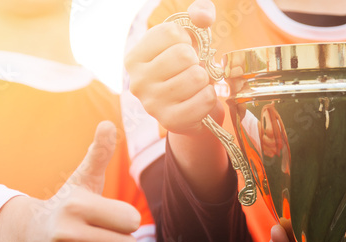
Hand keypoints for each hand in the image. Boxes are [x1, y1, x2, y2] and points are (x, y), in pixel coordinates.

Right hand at [0, 121, 141, 241]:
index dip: (126, 221)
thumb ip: (98, 154)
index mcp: (78, 206)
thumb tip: (108, 123)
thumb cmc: (66, 206)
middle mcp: (67, 234)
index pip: (132, 221)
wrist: (26, 235)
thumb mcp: (81, 180)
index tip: (110, 218)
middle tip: (103, 237)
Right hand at [124, 0, 222, 134]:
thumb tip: (202, 16)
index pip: (171, 32)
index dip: (187, 39)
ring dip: (205, 80)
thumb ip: (198, 15)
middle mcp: (137, 82)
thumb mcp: (190, 37)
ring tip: (196, 85)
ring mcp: (152, 104)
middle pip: (183, 55)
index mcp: (135, 58)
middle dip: (197, 60)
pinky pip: (205, 98)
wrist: (191, 110)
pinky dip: (210, 96)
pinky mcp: (171, 122)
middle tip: (191, 70)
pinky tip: (199, 99)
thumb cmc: (187, 69)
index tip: (183, 51)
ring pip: (197, 77)